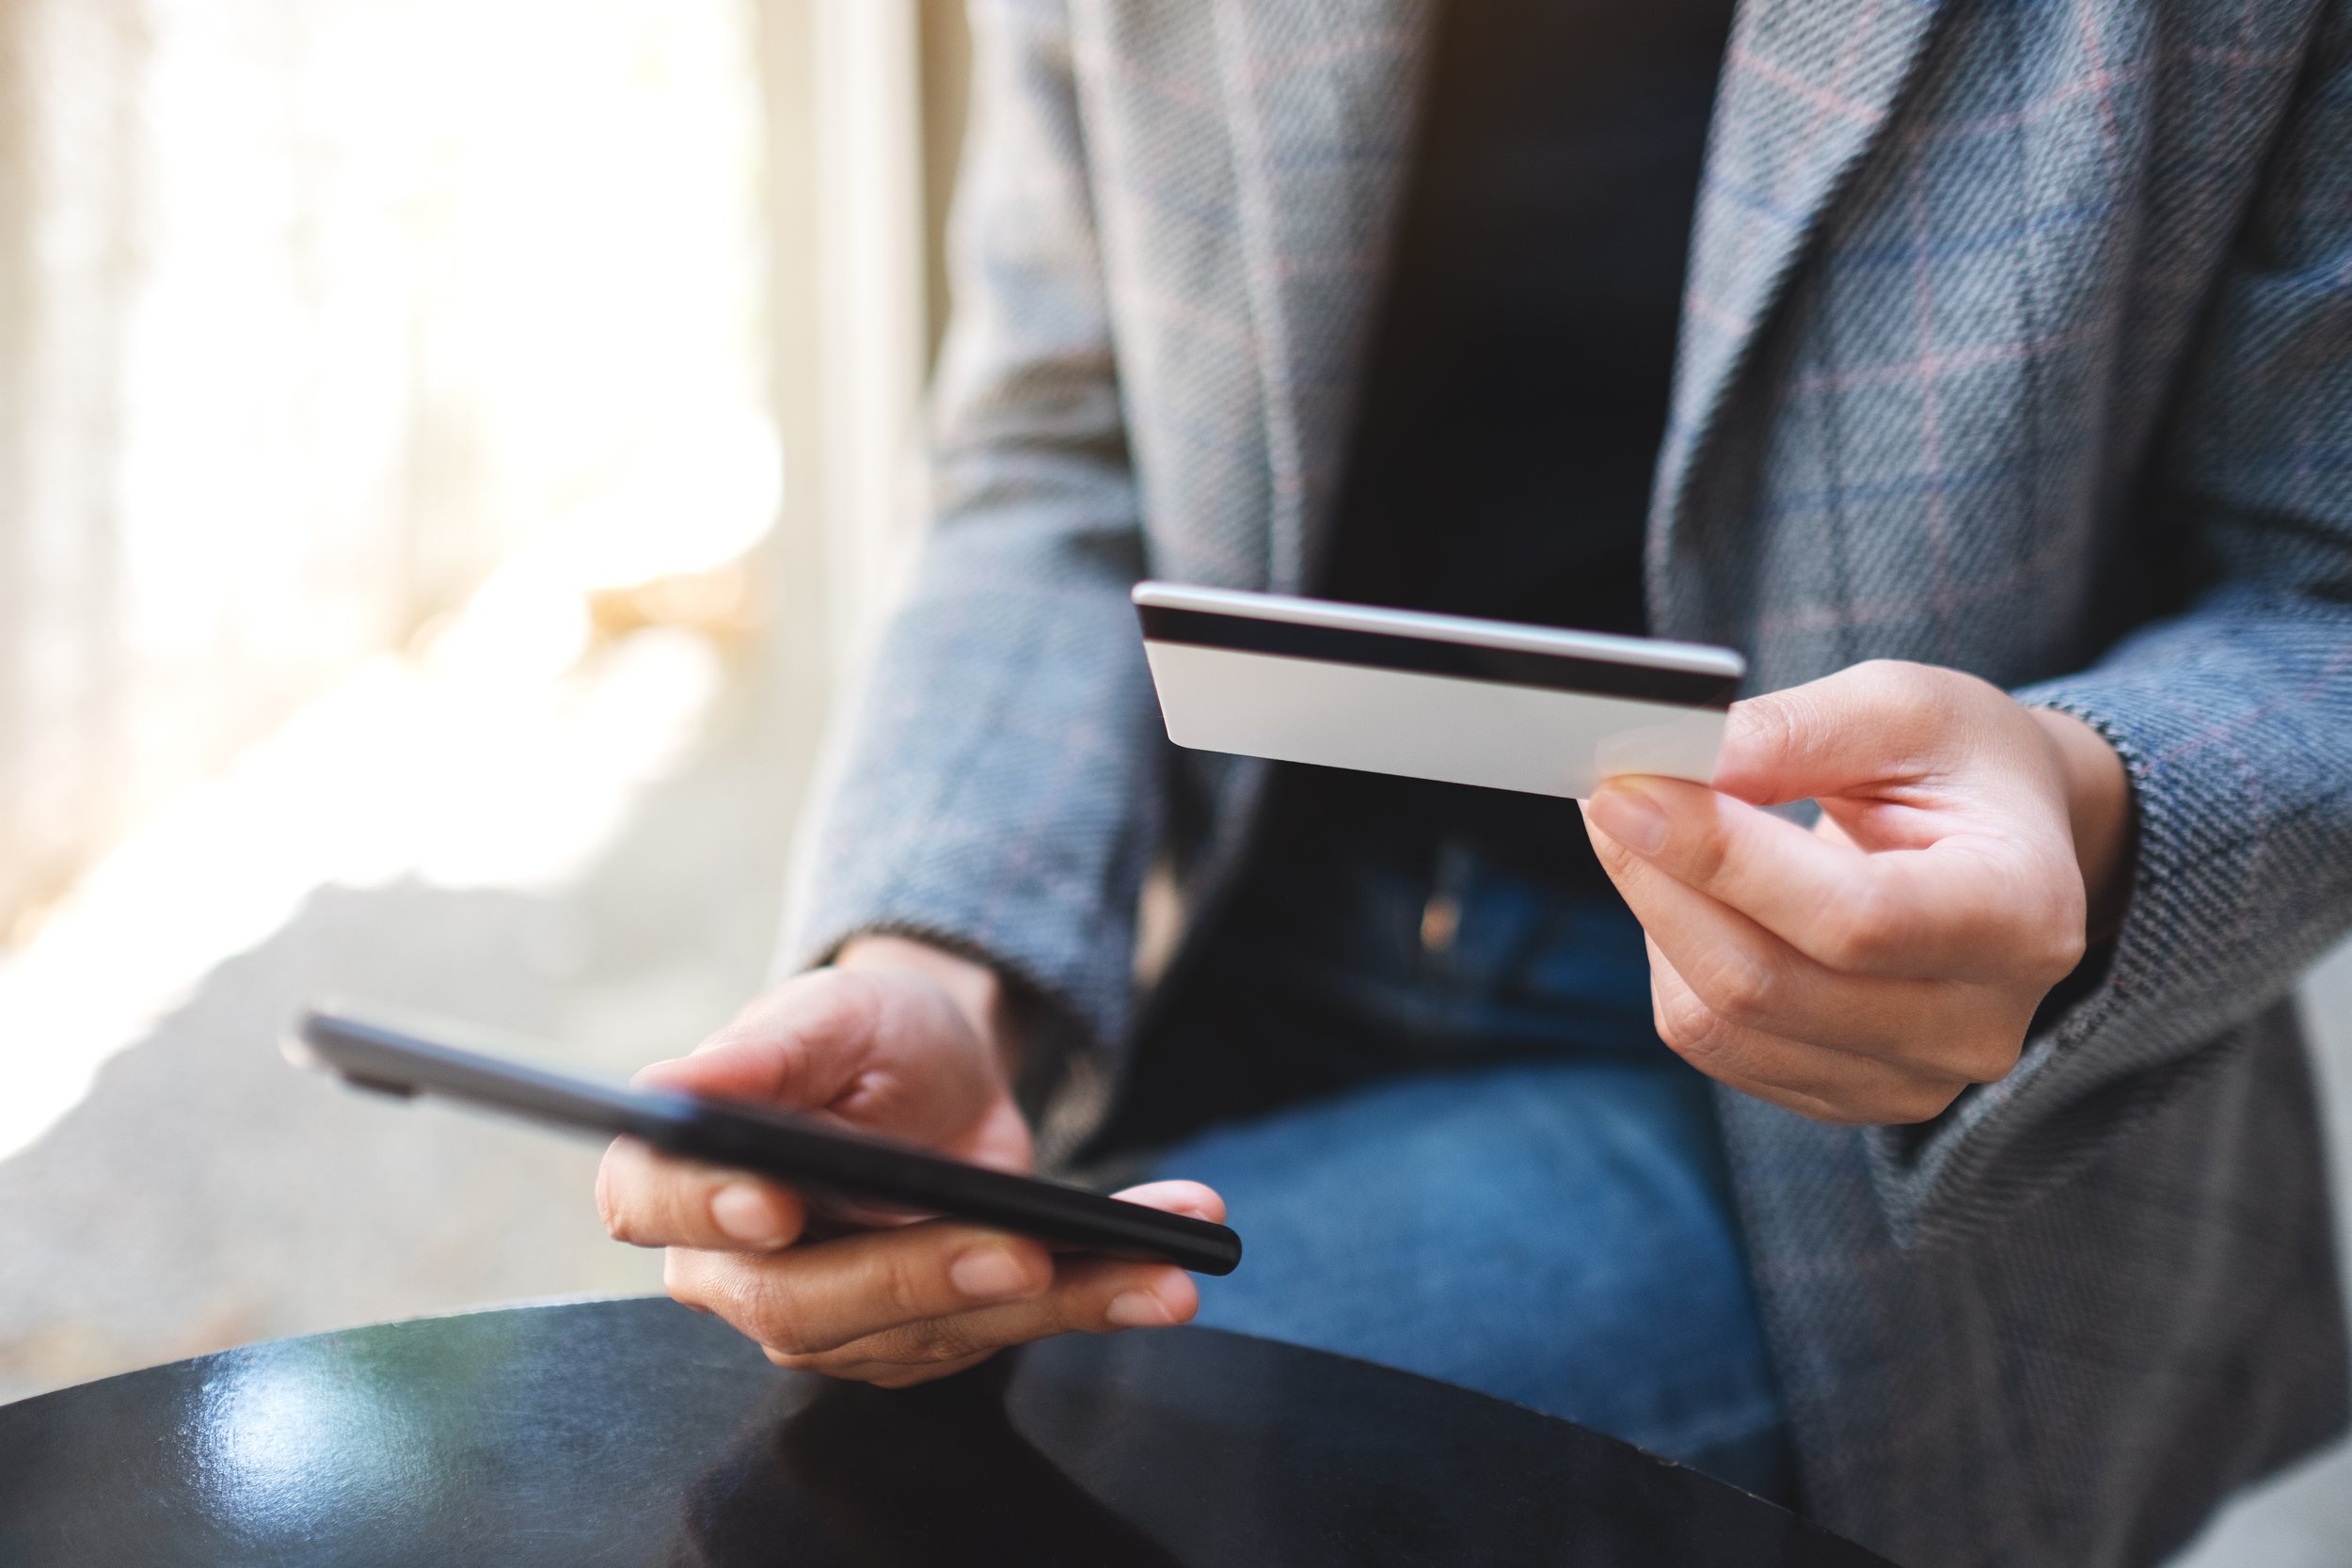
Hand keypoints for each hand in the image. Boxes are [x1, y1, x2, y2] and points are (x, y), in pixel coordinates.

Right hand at [595, 937, 1221, 1385]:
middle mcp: (741, 1271)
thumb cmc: (865, 1034)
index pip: (657, 1208)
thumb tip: (671, 1091)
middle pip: (803, 1305)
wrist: (947, 1067)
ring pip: (925, 1335)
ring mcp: (834, 1320)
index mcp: (681, 1181)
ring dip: (1050, 1301)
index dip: (709, 1211)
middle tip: (1019, 1250)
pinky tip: (1159, 1275)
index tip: (779, 1202)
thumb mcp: (827, 1014)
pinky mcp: (922, 1341)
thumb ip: (757, 1055)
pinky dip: (1092, 1301)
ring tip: (1151, 1260)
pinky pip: (1004, 1335)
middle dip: (920, 1278)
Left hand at [1581, 660, 2131, 1125]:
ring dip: (1654, 914)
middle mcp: (1977, 1025)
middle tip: (1604, 795)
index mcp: (2023, 917)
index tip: (1625, 786)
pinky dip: (1670, 957)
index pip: (1851, 918)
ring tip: (1640, 828)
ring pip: (1718, 1021)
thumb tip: (1674, 762)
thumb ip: (1794, 732)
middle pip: (1765, 983)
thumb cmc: (1958, 765)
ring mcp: (1909, 1079)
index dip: (1721, 856)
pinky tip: (1684, 892)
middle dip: (1661, 879)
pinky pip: (1711, 1041)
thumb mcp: (1903, 708)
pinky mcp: (1842, 1095)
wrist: (2002, 844)